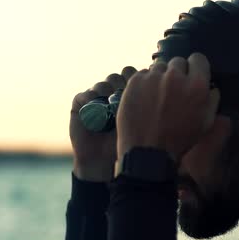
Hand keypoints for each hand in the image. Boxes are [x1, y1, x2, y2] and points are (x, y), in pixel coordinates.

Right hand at [70, 66, 136, 181]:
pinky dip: (89, 98)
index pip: (134, 76)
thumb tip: (158, 87)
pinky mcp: (80, 105)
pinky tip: (95, 106)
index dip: (137, 79)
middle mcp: (114, 95)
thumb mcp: (141, 123)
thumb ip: (147, 106)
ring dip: (108, 89)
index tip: (142, 87)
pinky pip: (84, 95)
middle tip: (125, 93)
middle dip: (122, 82)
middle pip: (119, 76)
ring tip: (110, 100)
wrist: (105, 162)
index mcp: (131, 96)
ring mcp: (97, 99)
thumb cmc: (128, 144)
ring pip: (104, 84)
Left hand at [116, 53, 219, 163]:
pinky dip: (145, 83)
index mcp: (197, 84)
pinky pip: (143, 74)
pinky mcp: (135, 81)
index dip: (196, 68)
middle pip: (178, 62)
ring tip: (157, 96)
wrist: (148, 150)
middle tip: (173, 90)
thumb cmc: (181, 139)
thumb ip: (212, 99)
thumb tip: (211, 86)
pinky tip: (145, 99)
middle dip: (178, 73)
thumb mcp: (206, 122)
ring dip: (160, 78)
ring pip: (159, 68)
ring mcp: (153, 77)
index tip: (191, 76)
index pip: (198, 59)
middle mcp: (175, 76)